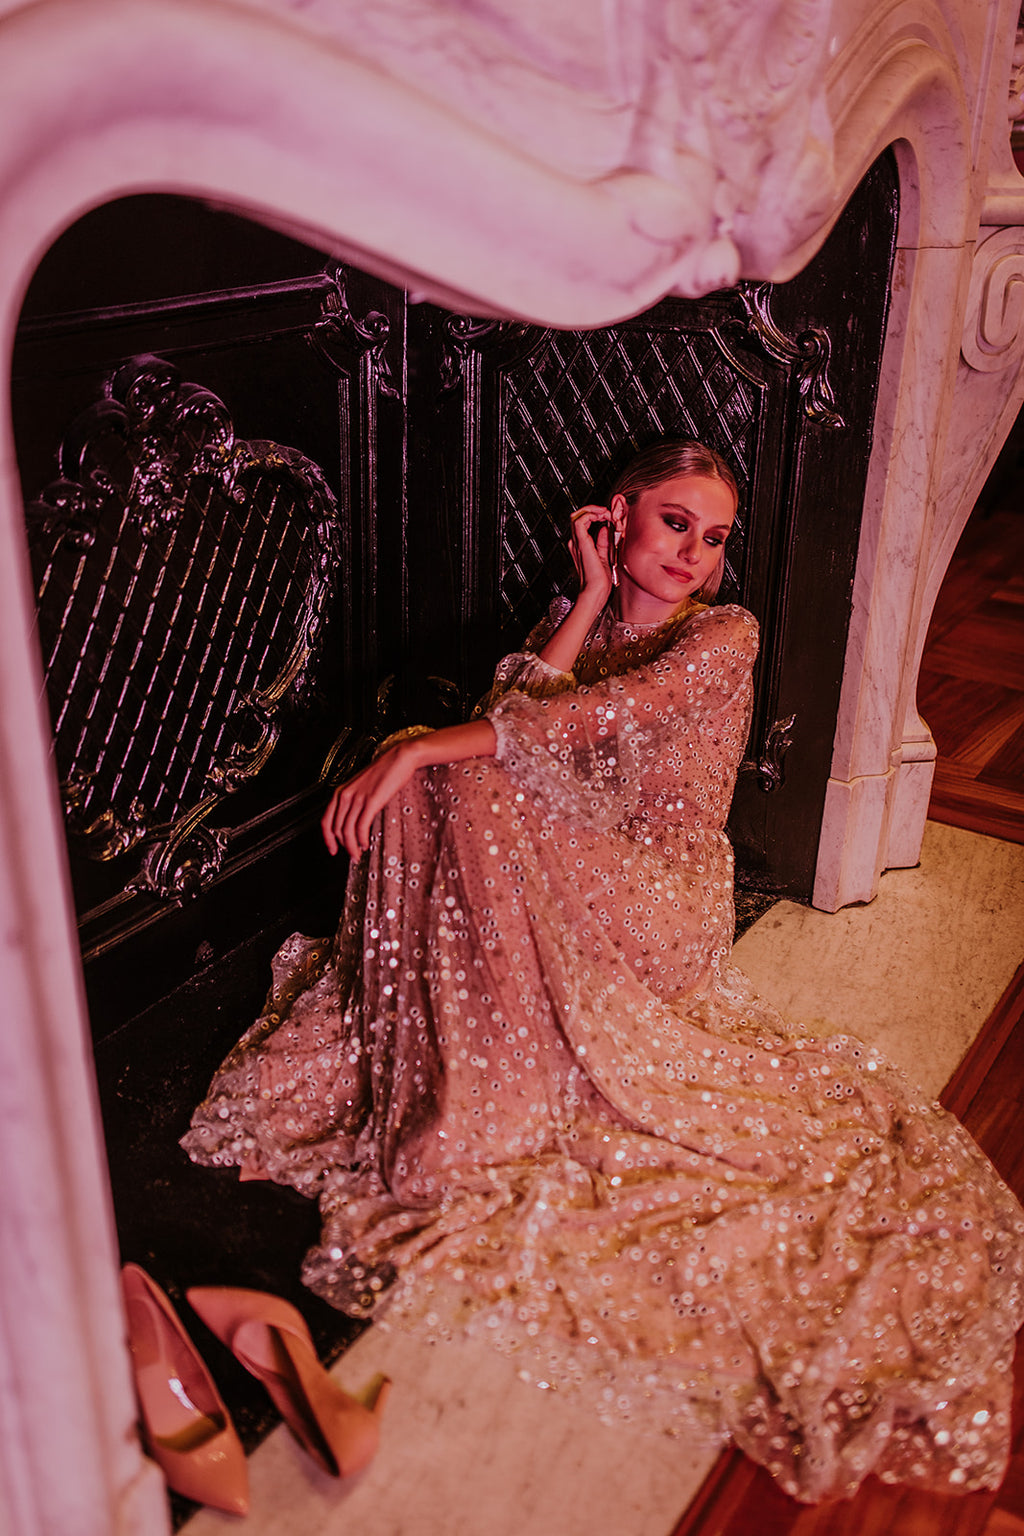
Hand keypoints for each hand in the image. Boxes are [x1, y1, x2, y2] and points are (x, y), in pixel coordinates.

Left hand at [321, 739, 421, 857]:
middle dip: (342, 846)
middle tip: (352, 855)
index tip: (333, 850)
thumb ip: (355, 801)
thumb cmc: (384, 772)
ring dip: (352, 846)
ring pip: (347, 831)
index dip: (328, 839)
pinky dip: (361, 839)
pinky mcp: (371, 801)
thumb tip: (354, 820)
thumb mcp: (362, 787)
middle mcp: (345, 795)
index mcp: (340, 792)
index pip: (326, 821)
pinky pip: (361, 826)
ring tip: (358, 854)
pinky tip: (365, 844)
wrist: (399, 759)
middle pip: (336, 829)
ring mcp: (357, 798)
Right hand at [568, 504, 617, 600]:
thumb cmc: (600, 581)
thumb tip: (604, 529)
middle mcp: (576, 543)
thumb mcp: (605, 556)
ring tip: (605, 513)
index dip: (596, 515)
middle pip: (579, 516)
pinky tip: (602, 516)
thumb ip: (603, 542)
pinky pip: (581, 520)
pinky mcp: (581, 543)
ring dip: (593, 510)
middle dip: (594, 510)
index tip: (609, 517)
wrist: (596, 591)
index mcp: (581, 546)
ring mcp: (577, 542)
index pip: (584, 522)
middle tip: (608, 513)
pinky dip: (591, 513)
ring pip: (578, 515)